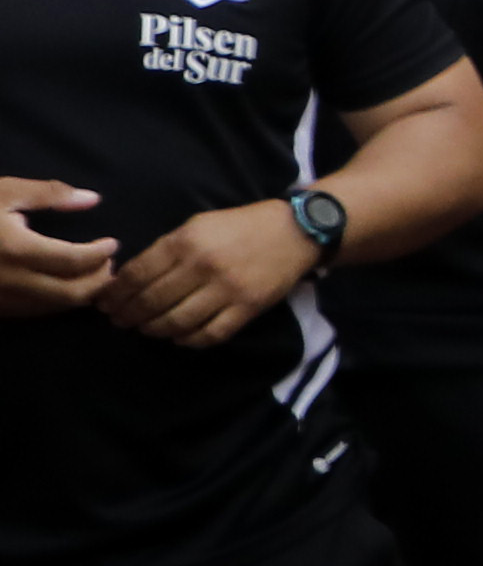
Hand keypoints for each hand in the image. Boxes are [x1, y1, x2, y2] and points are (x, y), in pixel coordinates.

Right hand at [0, 177, 109, 319]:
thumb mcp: (4, 192)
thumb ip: (50, 195)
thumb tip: (93, 199)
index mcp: (17, 249)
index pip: (74, 261)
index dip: (101, 255)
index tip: (113, 245)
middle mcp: (10, 281)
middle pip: (70, 294)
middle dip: (98, 282)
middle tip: (110, 265)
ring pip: (52, 308)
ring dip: (80, 294)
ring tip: (93, 275)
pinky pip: (31, 311)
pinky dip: (54, 302)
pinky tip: (62, 285)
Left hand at [102, 197, 319, 347]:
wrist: (295, 232)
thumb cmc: (239, 226)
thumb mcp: (197, 225)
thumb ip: (167, 249)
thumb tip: (132, 277)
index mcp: (185, 242)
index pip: (137, 275)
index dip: (115, 294)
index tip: (105, 303)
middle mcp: (202, 267)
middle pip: (151, 302)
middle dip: (129, 315)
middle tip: (120, 321)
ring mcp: (226, 291)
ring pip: (176, 322)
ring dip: (154, 330)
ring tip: (146, 329)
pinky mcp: (247, 308)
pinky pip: (209, 334)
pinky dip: (188, 340)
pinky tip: (179, 337)